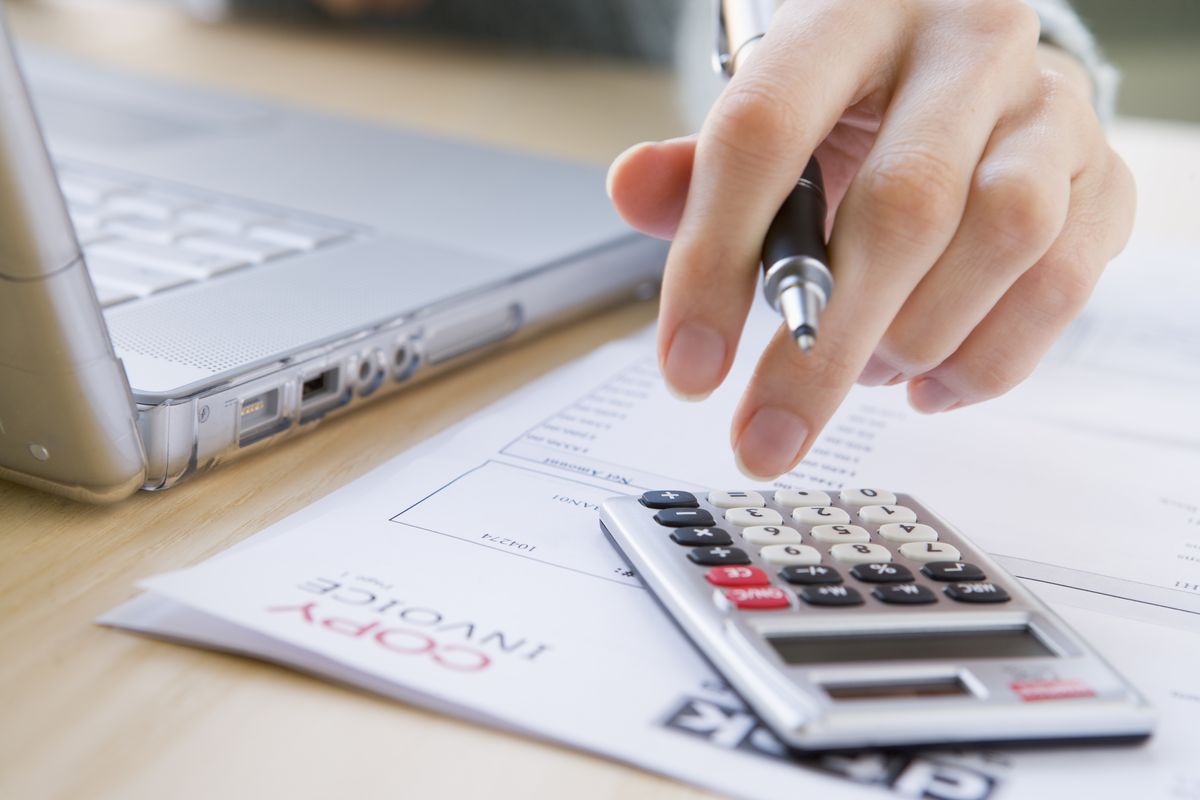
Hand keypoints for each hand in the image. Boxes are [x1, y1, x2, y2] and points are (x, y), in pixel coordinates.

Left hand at [607, 0, 1134, 479]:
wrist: (966, 68)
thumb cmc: (853, 107)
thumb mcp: (770, 116)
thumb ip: (700, 168)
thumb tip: (632, 189)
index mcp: (852, 15)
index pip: (767, 130)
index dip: (716, 259)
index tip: (689, 368)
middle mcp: (965, 47)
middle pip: (898, 208)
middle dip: (818, 348)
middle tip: (767, 434)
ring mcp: (1048, 110)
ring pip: (1001, 241)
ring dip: (914, 339)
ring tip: (863, 371)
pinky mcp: (1103, 177)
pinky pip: (1060, 287)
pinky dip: (985, 361)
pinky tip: (927, 381)